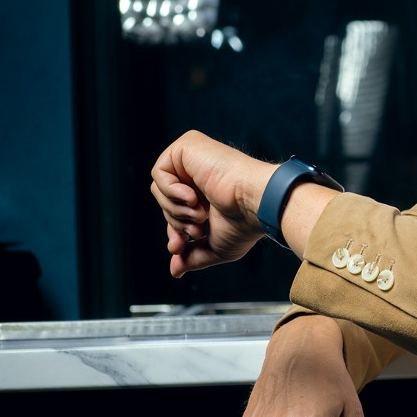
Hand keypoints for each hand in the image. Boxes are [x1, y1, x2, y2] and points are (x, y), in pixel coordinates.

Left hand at [150, 129, 270, 276]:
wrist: (258, 202)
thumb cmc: (245, 223)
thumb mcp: (216, 246)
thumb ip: (193, 256)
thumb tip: (175, 271)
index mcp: (207, 190)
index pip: (175, 209)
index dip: (174, 229)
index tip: (179, 247)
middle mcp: (198, 171)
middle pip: (164, 200)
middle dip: (175, 222)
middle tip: (197, 230)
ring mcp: (193, 156)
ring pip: (159, 189)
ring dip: (176, 209)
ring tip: (200, 214)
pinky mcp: (187, 145)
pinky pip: (159, 172)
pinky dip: (171, 191)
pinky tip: (194, 197)